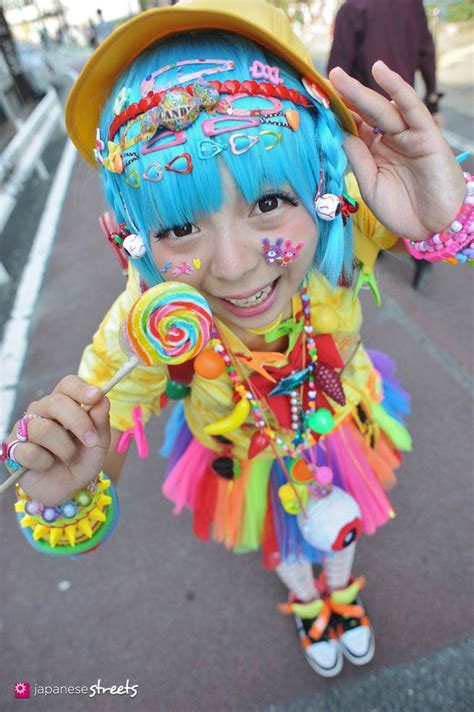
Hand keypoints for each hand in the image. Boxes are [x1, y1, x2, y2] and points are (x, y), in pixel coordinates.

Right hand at [6, 376, 110, 505]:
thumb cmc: (83, 460)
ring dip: (65, 449)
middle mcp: (42, 410)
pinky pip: (30, 452)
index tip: (96, 397)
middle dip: (78, 422)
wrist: (68, 488)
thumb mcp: (99, 444)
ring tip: (69, 459)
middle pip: (56, 402)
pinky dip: (45, 463)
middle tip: (92, 441)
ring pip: (44, 429)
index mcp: (64, 403)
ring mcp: (25, 428)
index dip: (80, 389)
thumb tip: (102, 400)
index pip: (67, 384)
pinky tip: (47, 466)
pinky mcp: (12, 448)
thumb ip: (100, 422)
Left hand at [328, 61, 464, 240]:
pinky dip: (397, 88)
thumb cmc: (402, 210)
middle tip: (324, 79)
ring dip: (360, 91)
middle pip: (364, 114)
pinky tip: (380, 72)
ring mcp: (408, 135)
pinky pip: (411, 107)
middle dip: (344, 97)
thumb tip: (340, 134)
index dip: (336, 116)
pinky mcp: (426, 134)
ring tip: (338, 77)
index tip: (314, 102)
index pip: (354, 128)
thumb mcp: (370, 186)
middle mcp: (390, 140)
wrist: (433, 227)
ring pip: (382, 108)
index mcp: (375, 152)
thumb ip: (357, 160)